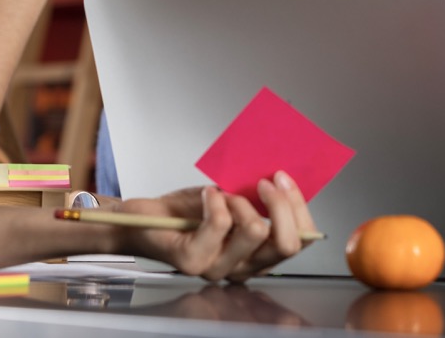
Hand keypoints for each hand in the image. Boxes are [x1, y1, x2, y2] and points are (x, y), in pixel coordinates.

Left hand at [120, 172, 318, 281]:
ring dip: (241, 200)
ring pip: (255, 231)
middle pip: (286, 243)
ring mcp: (218, 268)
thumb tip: (283, 175)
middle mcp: (242, 267)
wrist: (144, 218)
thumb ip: (257, 199)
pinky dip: (215, 199)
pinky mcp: (193, 261)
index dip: (299, 209)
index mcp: (257, 254)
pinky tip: (206, 195)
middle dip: (281, 204)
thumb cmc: (187, 210)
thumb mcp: (233, 200)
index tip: (283, 178)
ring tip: (222, 194)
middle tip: (264, 181)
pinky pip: (220, 223)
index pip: (300, 241)